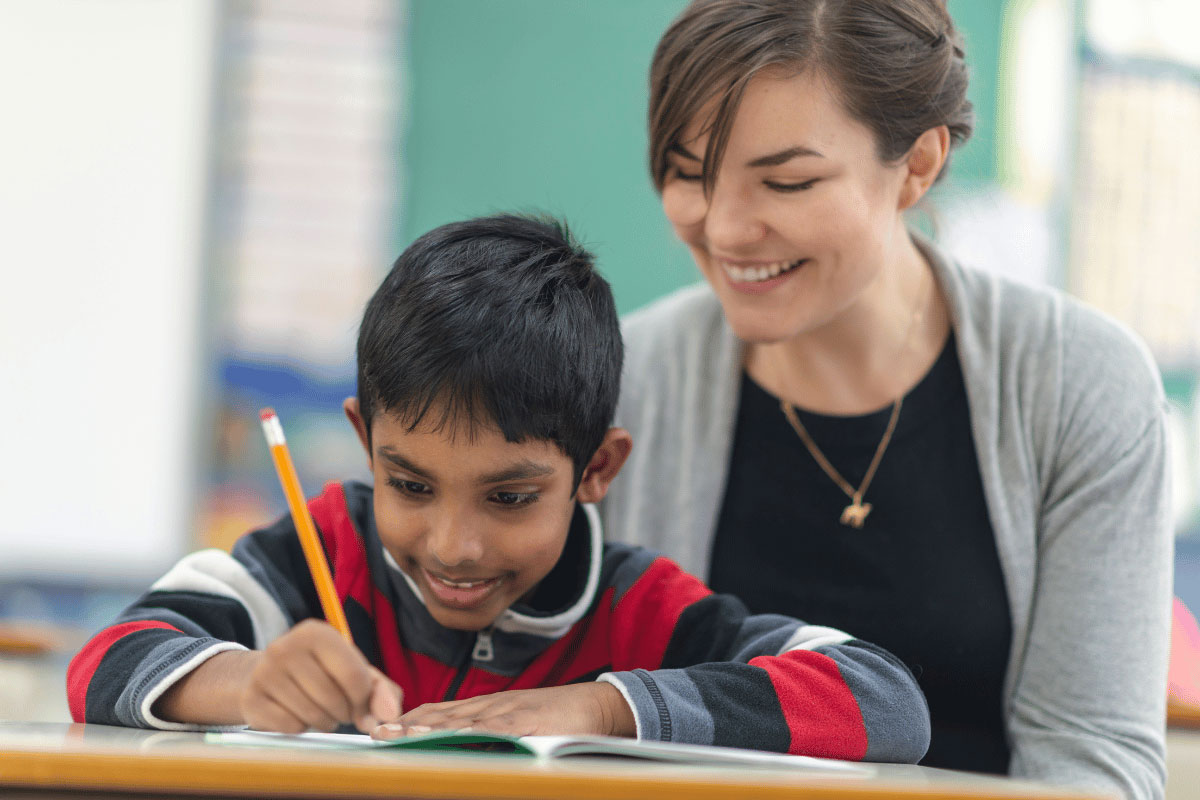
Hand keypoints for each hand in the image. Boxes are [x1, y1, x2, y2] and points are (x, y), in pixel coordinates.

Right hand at [240, 619, 402, 733]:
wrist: (266, 675)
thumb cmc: (322, 673)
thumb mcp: (355, 672)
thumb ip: (381, 691)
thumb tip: (390, 717)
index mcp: (317, 633)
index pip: (354, 676)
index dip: (363, 699)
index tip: (359, 701)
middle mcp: (286, 647)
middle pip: (334, 699)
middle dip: (343, 712)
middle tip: (338, 707)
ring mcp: (264, 672)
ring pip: (312, 715)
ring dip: (324, 722)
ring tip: (320, 710)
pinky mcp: (251, 699)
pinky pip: (291, 727)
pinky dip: (300, 727)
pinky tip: (296, 713)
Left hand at [373, 682, 634, 739]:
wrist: (597, 705)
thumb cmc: (558, 718)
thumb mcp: (518, 722)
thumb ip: (489, 731)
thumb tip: (459, 743)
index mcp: (488, 708)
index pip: (441, 712)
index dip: (412, 719)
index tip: (383, 727)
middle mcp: (493, 708)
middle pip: (443, 716)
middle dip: (408, 726)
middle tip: (377, 734)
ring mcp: (508, 714)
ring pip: (460, 722)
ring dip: (428, 730)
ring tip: (400, 736)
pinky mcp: (527, 724)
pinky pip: (493, 730)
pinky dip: (469, 734)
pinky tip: (449, 738)